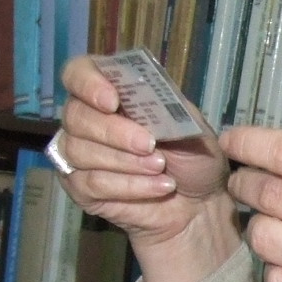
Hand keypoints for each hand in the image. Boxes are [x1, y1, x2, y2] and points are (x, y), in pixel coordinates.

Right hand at [54, 56, 238, 281]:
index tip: (115, 98)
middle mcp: (90, 121)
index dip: (89, 83)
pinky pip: (90, 186)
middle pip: (77, 117)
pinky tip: (156, 191)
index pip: (78, 73)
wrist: (204, 208)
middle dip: (116, 134)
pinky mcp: (84, 190)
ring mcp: (82, 156)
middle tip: (152, 148)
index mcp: (113, 93)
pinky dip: (127, 189)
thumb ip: (160, 104)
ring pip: (81, 153)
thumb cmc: (199, 161)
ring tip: (161, 172)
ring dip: (125, 165)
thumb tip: (139, 93)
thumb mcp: (190, 123)